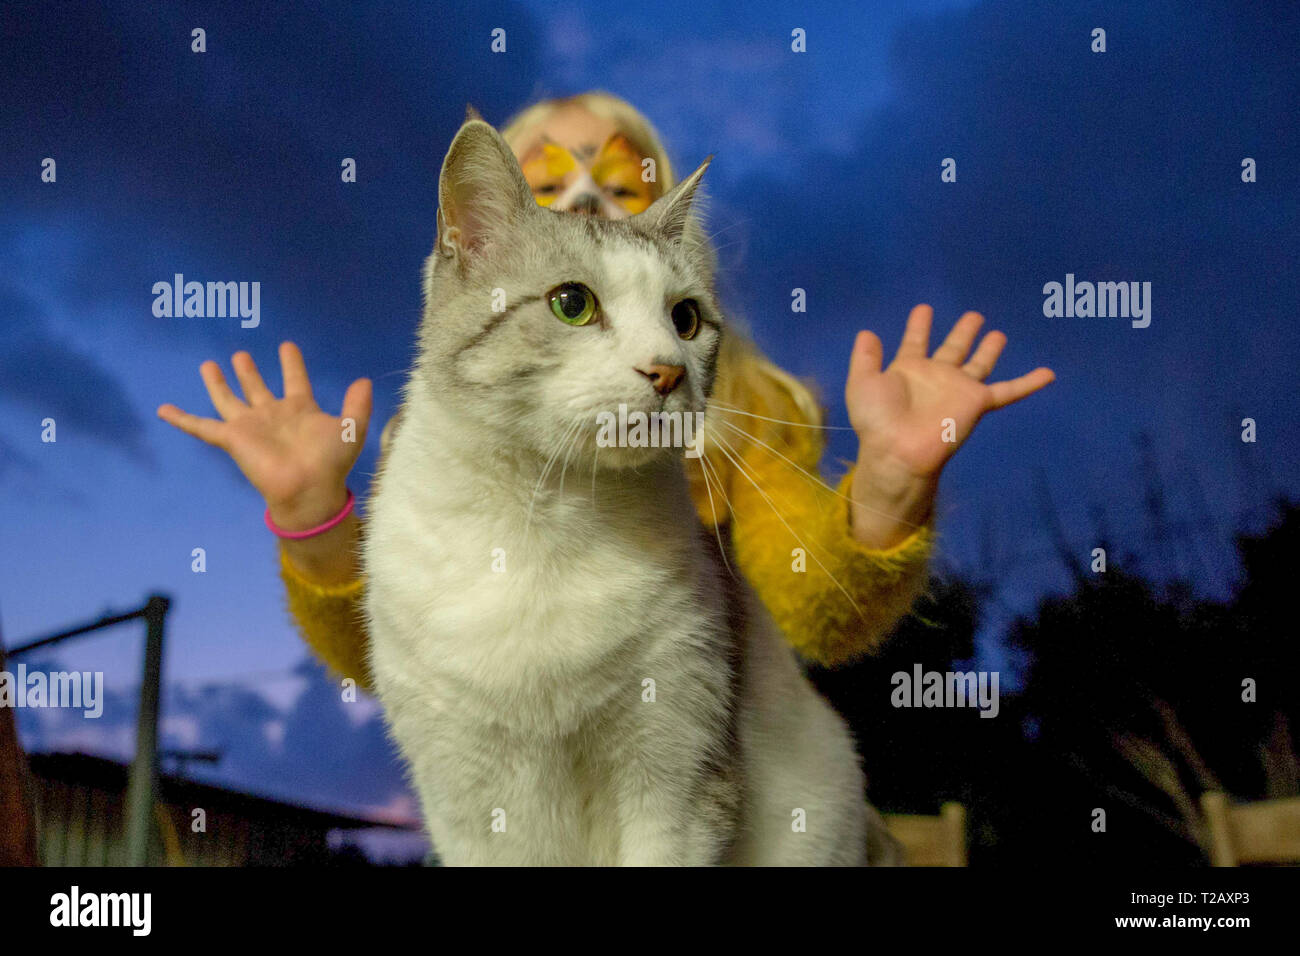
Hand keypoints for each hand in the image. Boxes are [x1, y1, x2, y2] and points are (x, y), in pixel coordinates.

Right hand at [157, 342, 372, 529]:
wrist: (309, 489)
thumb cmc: (330, 462)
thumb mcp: (351, 429)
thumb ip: (358, 405)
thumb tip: (365, 380)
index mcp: (300, 410)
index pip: (295, 380)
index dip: (292, 363)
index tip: (287, 346)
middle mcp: (272, 415)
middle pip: (257, 387)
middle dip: (250, 371)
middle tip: (241, 354)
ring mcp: (250, 426)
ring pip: (229, 399)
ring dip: (219, 383)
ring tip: (208, 364)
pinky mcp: (232, 439)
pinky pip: (201, 426)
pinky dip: (182, 419)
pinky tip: (163, 409)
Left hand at [844, 304, 1054, 547]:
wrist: (898, 450)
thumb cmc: (877, 418)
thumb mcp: (862, 382)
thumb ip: (865, 357)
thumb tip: (867, 332)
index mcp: (908, 369)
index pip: (916, 342)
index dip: (919, 327)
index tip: (924, 309)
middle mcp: (936, 376)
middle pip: (953, 349)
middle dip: (962, 333)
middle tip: (974, 315)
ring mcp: (958, 389)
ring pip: (979, 364)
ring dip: (987, 349)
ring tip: (996, 333)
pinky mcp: (977, 403)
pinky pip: (1008, 391)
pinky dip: (1029, 383)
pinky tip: (1049, 373)